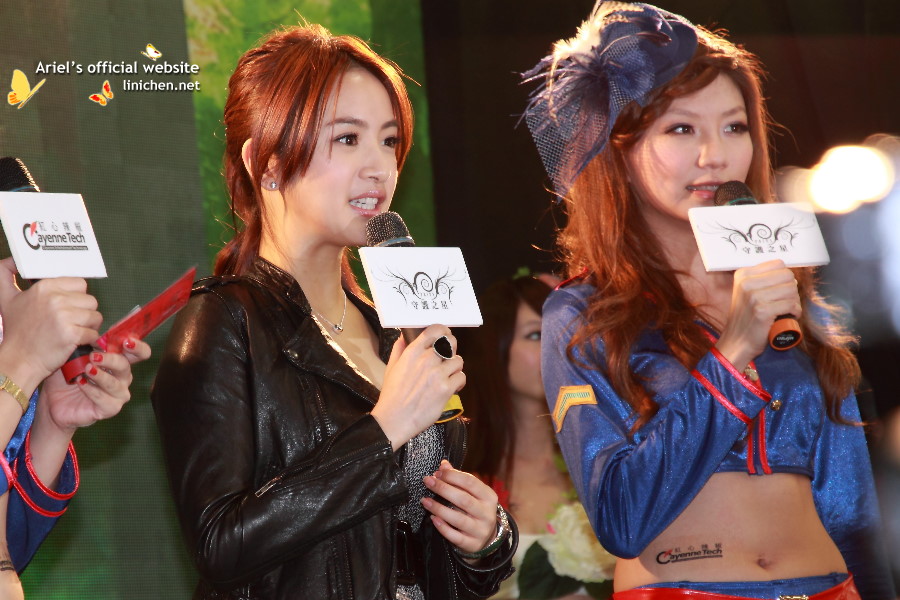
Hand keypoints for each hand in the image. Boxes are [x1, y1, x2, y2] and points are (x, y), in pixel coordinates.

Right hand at [0, 258, 101, 388]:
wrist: (19, 360)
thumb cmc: (17, 330)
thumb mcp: (6, 298)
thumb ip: (6, 274)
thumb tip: (12, 259)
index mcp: (44, 287)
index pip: (80, 283)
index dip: (77, 296)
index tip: (68, 306)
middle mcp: (55, 299)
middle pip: (90, 300)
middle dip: (84, 312)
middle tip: (70, 321)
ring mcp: (64, 316)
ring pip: (95, 316)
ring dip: (88, 326)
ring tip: (73, 331)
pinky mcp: (72, 333)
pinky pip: (94, 333)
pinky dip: (88, 340)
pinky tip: (74, 342)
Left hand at [40, 338, 150, 430]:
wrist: (53, 402)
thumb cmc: (67, 376)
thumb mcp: (75, 357)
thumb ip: (87, 345)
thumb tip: (91, 332)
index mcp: (119, 361)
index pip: (139, 352)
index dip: (137, 346)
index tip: (126, 341)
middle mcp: (123, 377)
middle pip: (126, 365)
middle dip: (111, 359)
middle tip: (93, 356)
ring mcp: (118, 394)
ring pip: (115, 383)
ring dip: (100, 376)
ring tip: (86, 370)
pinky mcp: (111, 408)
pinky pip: (105, 399)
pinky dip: (92, 391)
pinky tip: (80, 384)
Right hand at [371, 325, 464, 448]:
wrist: (394, 419)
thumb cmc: (392, 395)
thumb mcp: (391, 367)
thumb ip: (399, 349)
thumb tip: (404, 336)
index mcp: (412, 352)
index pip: (434, 330)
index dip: (443, 331)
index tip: (445, 335)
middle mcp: (426, 359)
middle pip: (450, 342)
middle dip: (452, 348)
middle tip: (448, 357)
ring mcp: (437, 374)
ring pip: (459, 360)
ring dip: (455, 367)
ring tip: (448, 376)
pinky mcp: (446, 389)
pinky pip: (461, 377)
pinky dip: (459, 382)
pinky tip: (451, 387)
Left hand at [421, 460, 498, 556]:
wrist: (487, 537)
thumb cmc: (476, 509)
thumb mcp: (472, 493)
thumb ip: (458, 479)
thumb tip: (443, 465)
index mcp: (489, 497)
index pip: (470, 482)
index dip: (452, 476)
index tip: (437, 473)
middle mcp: (487, 514)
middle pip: (463, 499)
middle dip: (443, 489)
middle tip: (428, 481)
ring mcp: (480, 530)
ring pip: (458, 519)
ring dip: (439, 508)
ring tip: (425, 500)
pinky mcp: (472, 544)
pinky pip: (455, 537)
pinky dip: (443, 527)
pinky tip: (433, 518)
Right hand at [717, 260, 800, 368]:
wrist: (736, 342)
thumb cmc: (746, 318)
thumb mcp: (746, 293)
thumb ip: (761, 280)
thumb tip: (789, 274)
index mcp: (742, 275)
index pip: (778, 264)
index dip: (785, 278)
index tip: (781, 290)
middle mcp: (746, 283)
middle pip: (787, 276)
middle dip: (792, 289)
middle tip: (786, 301)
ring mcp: (754, 297)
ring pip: (792, 290)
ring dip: (795, 301)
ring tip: (787, 309)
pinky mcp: (762, 310)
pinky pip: (791, 304)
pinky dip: (796, 311)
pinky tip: (791, 315)